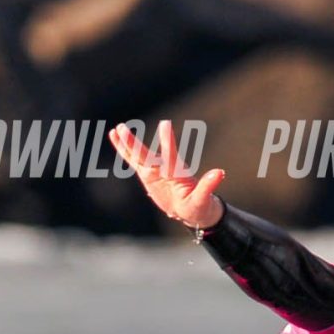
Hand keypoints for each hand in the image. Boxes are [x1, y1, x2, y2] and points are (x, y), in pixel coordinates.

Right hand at [110, 120, 224, 230]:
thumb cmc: (199, 204)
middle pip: (146, 155)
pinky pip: (132, 160)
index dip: (167, 141)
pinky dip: (123, 150)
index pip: (170, 155)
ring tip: (117, 128)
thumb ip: (209, 185)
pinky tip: (113, 136)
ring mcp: (154, 170)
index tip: (165, 124)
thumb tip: (220, 173)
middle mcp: (163, 168)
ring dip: (127, 143)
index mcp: (176, 173)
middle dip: (134, 144)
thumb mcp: (203, 199)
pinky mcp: (146, 173)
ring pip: (137, 156)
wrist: (190, 208)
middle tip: (123, 127)